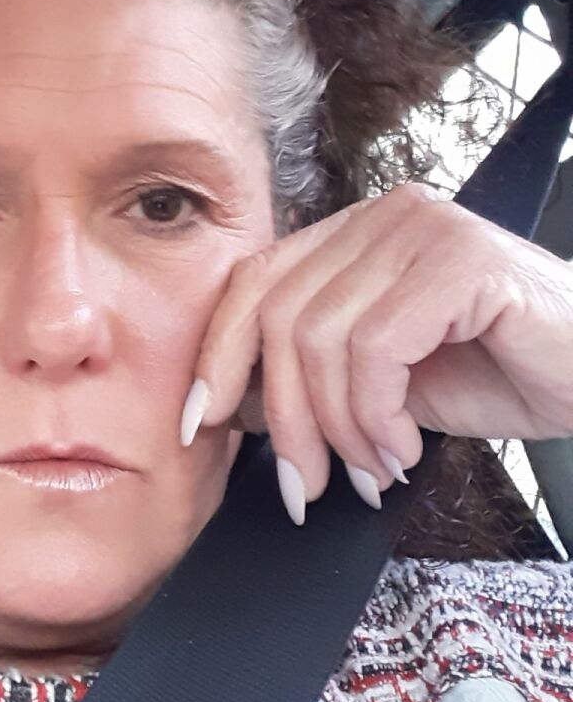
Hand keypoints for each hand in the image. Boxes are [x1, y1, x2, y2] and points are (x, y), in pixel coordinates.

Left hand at [180, 182, 572, 522]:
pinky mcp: (460, 260)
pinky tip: (406, 449)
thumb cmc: (501, 373)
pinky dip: (378, 415)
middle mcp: (383, 216)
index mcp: (355, 233)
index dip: (216, 354)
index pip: (253, 281)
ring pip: (321, 337)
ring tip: (375, 469)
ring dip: (340, 428)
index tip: (200, 424)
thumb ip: (314, 376)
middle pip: (278, 314)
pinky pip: (375, 347)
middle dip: (282, 417)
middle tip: (305, 485)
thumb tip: (231, 405)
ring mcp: (422, 228)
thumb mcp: (384, 382)